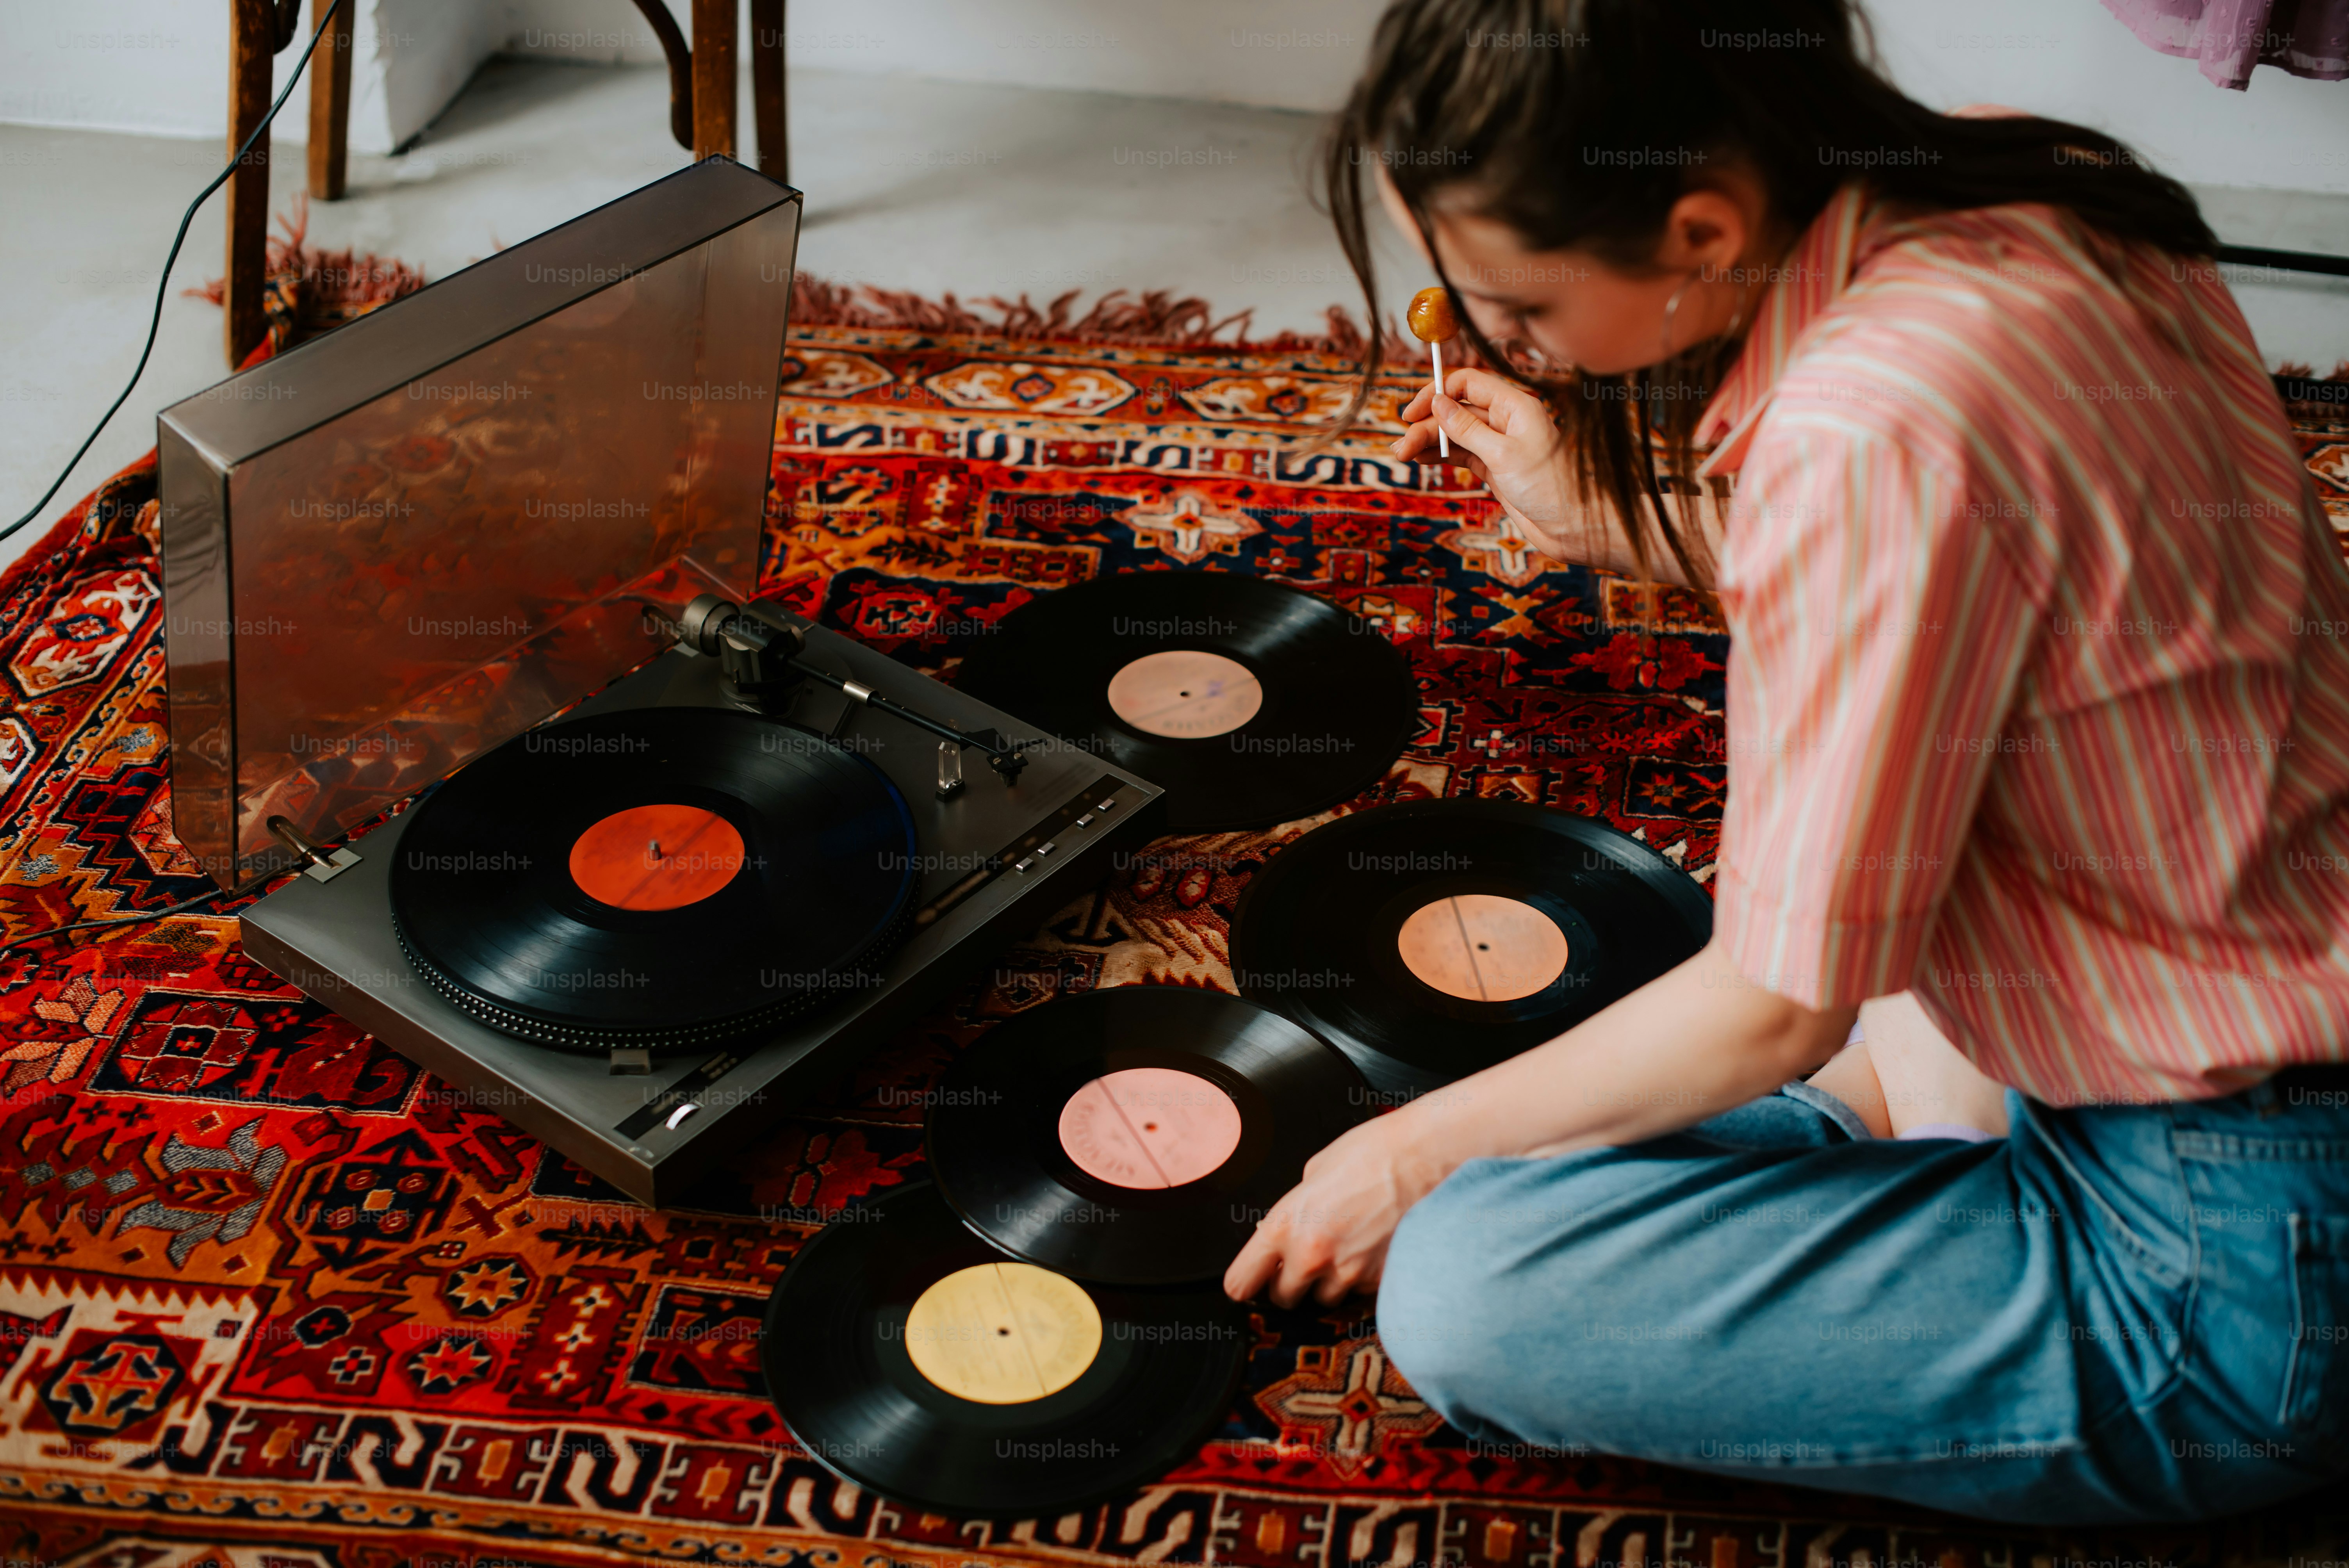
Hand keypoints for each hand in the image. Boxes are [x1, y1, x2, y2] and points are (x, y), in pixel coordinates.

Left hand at [1222, 1111, 1457, 1308]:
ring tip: (1348, 1247)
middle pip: (1283, 1298)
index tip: (1250, 1282)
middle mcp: (1310, 1256)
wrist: (1424, 1157)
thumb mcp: (1315, 1172)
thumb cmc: (1372, 1153)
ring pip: (1325, 1298)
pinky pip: (1361, 1292)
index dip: (1245, 1283)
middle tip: (1306, 1259)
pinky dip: (1363, 1278)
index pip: (1241, 1282)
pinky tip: (1374, 1249)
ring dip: (1330, 1282)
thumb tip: (1291, 1227)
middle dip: (1291, 1282)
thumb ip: (1296, 1208)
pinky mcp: (1380, 1281)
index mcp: (1284, 1226)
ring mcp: (1347, 1273)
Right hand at [1391, 368, 1581, 563]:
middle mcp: (1506, 420)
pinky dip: (1441, 455)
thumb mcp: (1502, 454)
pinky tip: (1422, 459)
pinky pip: (1461, 453)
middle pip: (1456, 411)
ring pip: (1455, 434)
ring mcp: (1499, 444)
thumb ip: (1467, 428)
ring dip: (1428, 442)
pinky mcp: (1494, 467)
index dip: (1437, 393)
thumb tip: (1437, 402)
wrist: (1572, 525)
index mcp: (1515, 405)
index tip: (1412, 412)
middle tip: (1402, 448)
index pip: (1468, 384)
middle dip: (1426, 425)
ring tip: (1402, 455)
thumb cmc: (1549, 487)